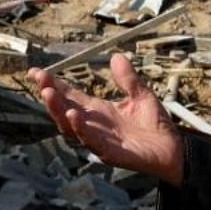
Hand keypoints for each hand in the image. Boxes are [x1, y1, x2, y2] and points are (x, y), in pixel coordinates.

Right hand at [27, 53, 183, 186]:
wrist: (173, 149)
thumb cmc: (155, 126)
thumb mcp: (142, 96)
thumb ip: (128, 79)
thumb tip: (116, 56)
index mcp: (98, 111)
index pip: (70, 96)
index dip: (53, 85)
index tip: (37, 72)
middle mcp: (94, 125)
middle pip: (64, 110)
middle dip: (50, 95)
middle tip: (40, 80)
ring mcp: (99, 140)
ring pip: (71, 127)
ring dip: (59, 111)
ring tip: (49, 94)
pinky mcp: (109, 153)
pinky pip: (91, 141)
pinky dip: (81, 129)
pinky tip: (74, 116)